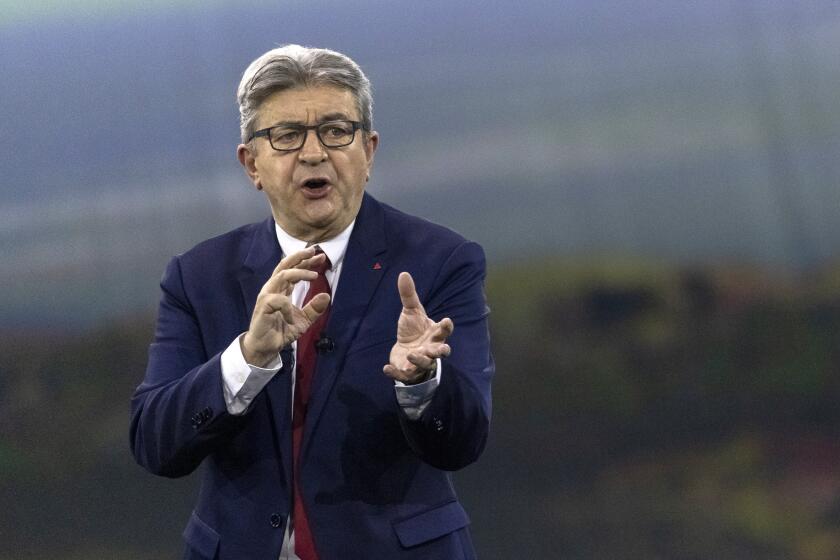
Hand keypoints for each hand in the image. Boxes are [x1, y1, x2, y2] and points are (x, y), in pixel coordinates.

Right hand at [241, 247, 330, 366]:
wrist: (267, 347)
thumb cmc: (282, 331)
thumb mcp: (304, 320)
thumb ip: (314, 309)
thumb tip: (326, 296)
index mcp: (282, 289)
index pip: (294, 270)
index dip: (306, 262)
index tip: (320, 256)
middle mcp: (273, 289)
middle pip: (285, 266)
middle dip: (299, 256)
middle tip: (314, 251)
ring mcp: (267, 296)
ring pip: (281, 275)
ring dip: (298, 272)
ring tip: (314, 275)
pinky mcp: (263, 306)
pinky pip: (278, 300)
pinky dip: (288, 306)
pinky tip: (292, 316)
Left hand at [383, 272, 453, 383]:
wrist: (405, 352)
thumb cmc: (413, 331)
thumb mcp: (411, 311)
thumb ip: (409, 296)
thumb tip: (403, 273)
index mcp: (434, 334)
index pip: (444, 331)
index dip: (446, 327)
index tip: (447, 320)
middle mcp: (430, 349)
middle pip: (440, 352)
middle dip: (441, 351)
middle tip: (441, 350)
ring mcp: (420, 362)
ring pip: (424, 363)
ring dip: (419, 360)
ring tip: (411, 354)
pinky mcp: (407, 371)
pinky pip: (403, 375)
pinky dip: (395, 373)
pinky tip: (386, 368)